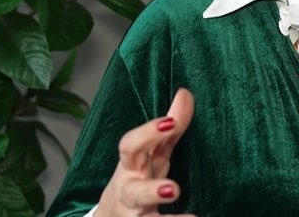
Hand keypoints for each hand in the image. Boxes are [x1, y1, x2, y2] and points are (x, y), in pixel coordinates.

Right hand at [94, 88, 195, 216]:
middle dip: (151, 190)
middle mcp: (129, 190)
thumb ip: (170, 126)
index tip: (169, 123)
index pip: (131, 146)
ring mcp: (135, 212)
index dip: (148, 133)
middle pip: (134, 191)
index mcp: (131, 165)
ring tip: (180, 205)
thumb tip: (185, 93)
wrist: (112, 215)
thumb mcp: (152, 151)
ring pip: (143, 216)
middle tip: (174, 189)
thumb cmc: (138, 175)